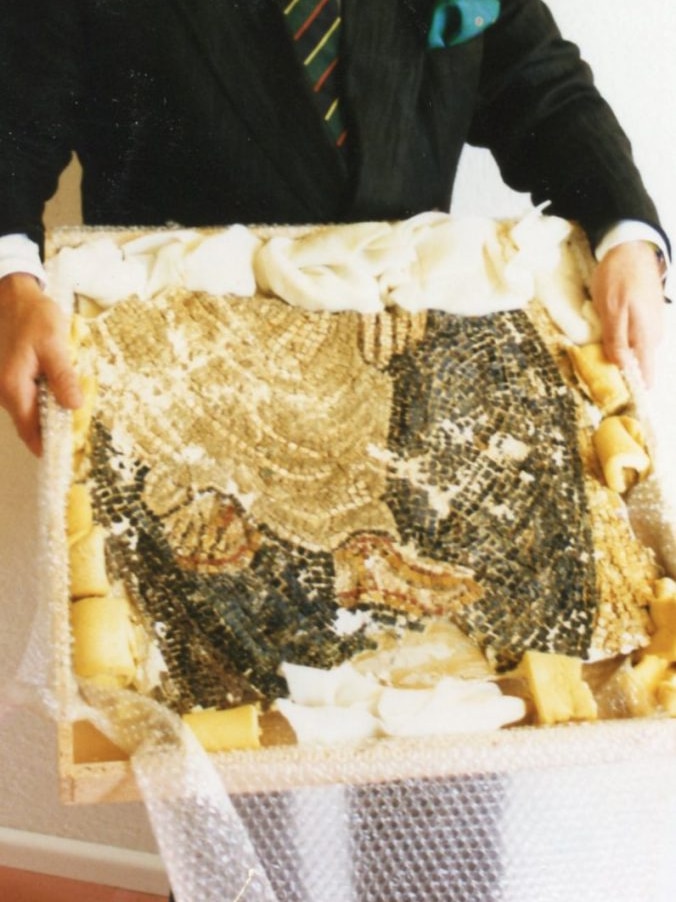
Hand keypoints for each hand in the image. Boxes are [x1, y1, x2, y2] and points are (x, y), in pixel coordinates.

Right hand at [0, 273, 81, 455]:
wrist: (12, 295)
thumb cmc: (33, 316)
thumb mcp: (54, 345)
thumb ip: (63, 377)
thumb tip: (74, 407)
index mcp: (13, 387)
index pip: (30, 430)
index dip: (47, 445)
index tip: (66, 456)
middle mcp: (3, 390)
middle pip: (30, 423)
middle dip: (53, 430)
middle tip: (79, 435)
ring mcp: (4, 384)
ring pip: (29, 410)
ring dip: (50, 413)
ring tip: (73, 411)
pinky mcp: (9, 377)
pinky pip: (27, 397)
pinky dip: (44, 399)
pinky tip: (61, 392)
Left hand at [590, 240, 665, 385]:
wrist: (631, 248)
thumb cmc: (618, 278)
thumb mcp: (611, 311)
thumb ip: (616, 340)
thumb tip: (621, 367)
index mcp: (646, 336)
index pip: (645, 376)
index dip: (632, 388)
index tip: (614, 398)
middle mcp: (654, 335)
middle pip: (637, 365)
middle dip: (618, 368)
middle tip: (592, 368)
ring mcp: (652, 326)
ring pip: (633, 351)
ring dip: (616, 352)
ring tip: (596, 347)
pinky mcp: (646, 318)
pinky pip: (633, 338)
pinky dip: (619, 339)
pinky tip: (607, 330)